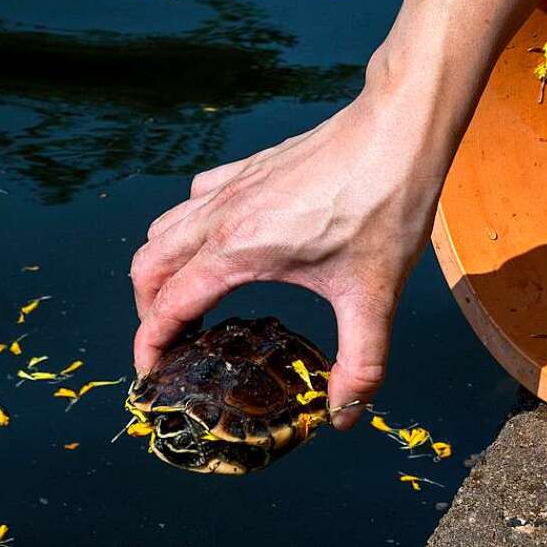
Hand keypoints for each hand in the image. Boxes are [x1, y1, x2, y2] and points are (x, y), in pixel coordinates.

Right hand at [130, 81, 442, 428]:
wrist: (398, 132)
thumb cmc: (384, 205)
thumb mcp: (374, 295)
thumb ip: (361, 363)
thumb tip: (345, 414)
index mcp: (238, 250)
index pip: (168, 304)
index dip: (150, 344)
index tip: (152, 373)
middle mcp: (222, 214)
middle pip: (149, 264)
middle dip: (148, 309)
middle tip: (172, 341)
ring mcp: (234, 185)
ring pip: (165, 227)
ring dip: (162, 266)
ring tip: (188, 298)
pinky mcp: (253, 166)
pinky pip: (197, 197)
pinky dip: (188, 226)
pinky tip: (220, 240)